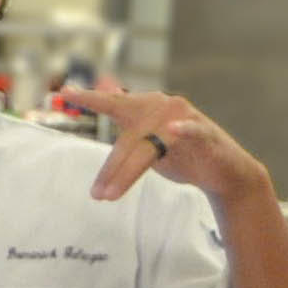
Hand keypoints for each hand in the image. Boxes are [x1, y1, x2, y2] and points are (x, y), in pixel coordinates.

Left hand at [63, 85, 274, 209]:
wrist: (223, 173)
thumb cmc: (180, 156)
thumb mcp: (146, 144)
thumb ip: (126, 128)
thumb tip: (110, 94)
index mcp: (145, 109)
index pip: (113, 104)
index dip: (90, 98)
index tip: (64, 92)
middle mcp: (163, 108)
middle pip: (127, 140)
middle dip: (111, 170)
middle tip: (96, 195)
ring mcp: (185, 119)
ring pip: (148, 148)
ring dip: (127, 173)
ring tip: (109, 195)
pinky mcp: (206, 134)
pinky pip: (192, 131)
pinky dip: (186, 129)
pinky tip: (175, 130)